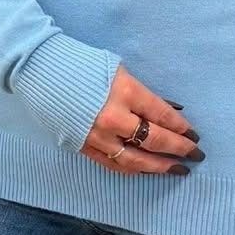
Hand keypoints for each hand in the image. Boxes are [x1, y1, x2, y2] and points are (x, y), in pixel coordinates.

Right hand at [81, 65, 203, 175]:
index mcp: (125, 92)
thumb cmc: (81, 64)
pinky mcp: (83, 146)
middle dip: (178, 149)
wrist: (38, 71)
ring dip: (159, 166)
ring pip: (135, 159)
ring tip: (176, 169)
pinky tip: (146, 170)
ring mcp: (97, 135)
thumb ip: (143, 94)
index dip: (181, 128)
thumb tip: (169, 111)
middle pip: (154, 140)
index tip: (195, 136)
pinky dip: (133, 169)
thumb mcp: (118, 71)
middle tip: (195, 156)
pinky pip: (113, 164)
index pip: (162, 115)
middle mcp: (113, 117)